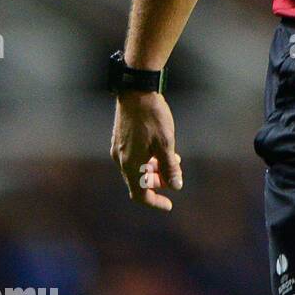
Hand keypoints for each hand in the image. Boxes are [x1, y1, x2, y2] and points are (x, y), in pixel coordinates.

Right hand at [110, 91, 182, 210]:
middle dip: (158, 183)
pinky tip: (161, 149)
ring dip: (154, 169)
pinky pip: (134, 156)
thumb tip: (176, 186)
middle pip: (139, 181)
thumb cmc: (152, 117)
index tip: (170, 204)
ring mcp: (118, 148)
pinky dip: (148, 158)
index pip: (140, 194)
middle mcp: (120, 159)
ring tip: (173, 160)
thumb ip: (170, 167)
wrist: (136, 90)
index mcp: (130, 164)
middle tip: (175, 176)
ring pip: (137, 167)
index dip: (155, 202)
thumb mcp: (165, 143)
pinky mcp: (120, 138)